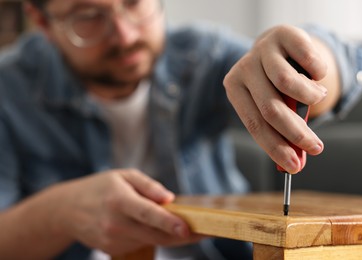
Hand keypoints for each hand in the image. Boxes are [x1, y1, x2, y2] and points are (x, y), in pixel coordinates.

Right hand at [53, 169, 202, 255]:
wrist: (67, 210)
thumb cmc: (100, 187)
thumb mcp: (123, 176)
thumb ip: (148, 186)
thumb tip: (170, 199)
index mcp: (119, 200)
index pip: (148, 213)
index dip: (169, 222)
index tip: (187, 228)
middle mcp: (115, 223)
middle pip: (155, 234)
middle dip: (182, 235)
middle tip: (205, 232)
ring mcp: (113, 240)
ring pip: (150, 240)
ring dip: (168, 234)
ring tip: (181, 224)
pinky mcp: (111, 249)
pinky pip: (139, 243)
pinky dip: (151, 236)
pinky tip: (151, 226)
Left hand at [224, 25, 330, 173]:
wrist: (279, 46)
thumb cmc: (274, 83)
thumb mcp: (272, 104)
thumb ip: (280, 130)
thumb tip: (296, 164)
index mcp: (234, 89)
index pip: (254, 124)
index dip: (275, 147)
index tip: (295, 167)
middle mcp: (243, 69)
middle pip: (270, 108)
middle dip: (295, 134)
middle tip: (316, 148)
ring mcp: (261, 50)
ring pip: (287, 83)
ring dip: (309, 98)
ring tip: (318, 97)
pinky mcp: (283, 35)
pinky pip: (307, 60)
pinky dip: (318, 73)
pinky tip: (316, 75)